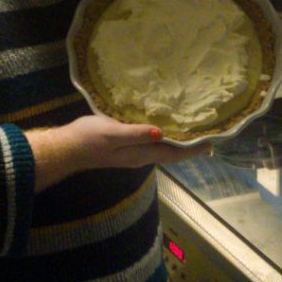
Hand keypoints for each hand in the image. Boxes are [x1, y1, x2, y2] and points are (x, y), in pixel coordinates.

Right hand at [28, 114, 207, 191]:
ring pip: (163, 147)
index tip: (213, 141)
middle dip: (190, 144)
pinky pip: (152, 142)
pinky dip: (164, 135)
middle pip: (172, 152)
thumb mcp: (113, 133)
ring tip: (192, 127)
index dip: (194, 149)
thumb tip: (162, 133)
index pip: (175, 153)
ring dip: (178, 140)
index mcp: (142, 154)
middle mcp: (141, 156)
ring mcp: (133, 152)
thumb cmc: (90, 139)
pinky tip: (164, 125)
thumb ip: (137, 134)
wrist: (68, 148)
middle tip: (208, 131)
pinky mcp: (126, 146)